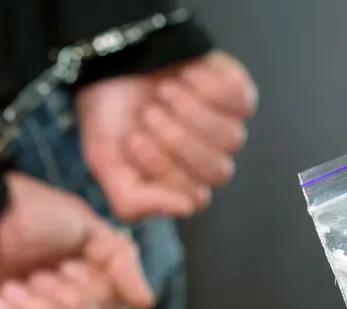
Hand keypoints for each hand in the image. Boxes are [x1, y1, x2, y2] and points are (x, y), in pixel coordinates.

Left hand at [0, 172, 151, 308]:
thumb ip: (122, 263)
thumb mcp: (87, 229)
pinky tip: (2, 298)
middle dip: (77, 304)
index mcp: (76, 299)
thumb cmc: (22, 216)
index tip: (76, 264)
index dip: (104, 298)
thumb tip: (146, 301)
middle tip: (48, 273)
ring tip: (24, 284)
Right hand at [77, 50, 256, 219]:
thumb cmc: (111, 114)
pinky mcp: (239, 96)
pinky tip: (185, 76)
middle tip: (148, 113)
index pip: (192, 196)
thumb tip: (184, 209)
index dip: (163, 168)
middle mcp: (209, 162)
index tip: (133, 139)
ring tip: (163, 91)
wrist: (113, 61)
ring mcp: (227, 129)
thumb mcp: (104, 162)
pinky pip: (242, 101)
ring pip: (232, 138)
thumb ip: (131, 200)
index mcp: (180, 185)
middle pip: (217, 171)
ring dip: (192, 111)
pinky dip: (210, 86)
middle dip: (178, 140)